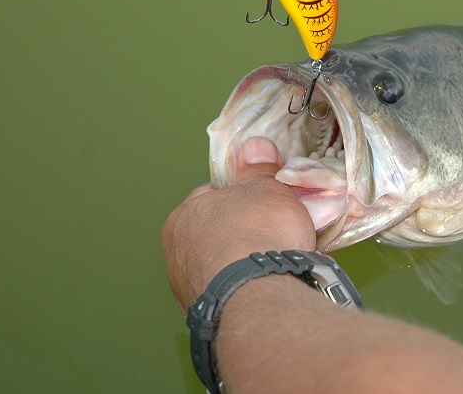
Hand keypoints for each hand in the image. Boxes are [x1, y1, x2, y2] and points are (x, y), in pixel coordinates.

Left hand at [161, 136, 315, 312]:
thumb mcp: (268, 189)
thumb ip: (261, 170)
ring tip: (285, 261)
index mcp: (184, 217)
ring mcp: (190, 289)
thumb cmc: (259, 233)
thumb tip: (255, 146)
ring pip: (227, 267)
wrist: (259, 296)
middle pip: (219, 234)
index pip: (212, 198)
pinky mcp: (209, 317)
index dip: (244, 198)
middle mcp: (177, 254)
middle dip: (248, 234)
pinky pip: (238, 293)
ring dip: (251, 263)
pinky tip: (279, 286)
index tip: (266, 204)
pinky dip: (255, 288)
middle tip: (278, 234)